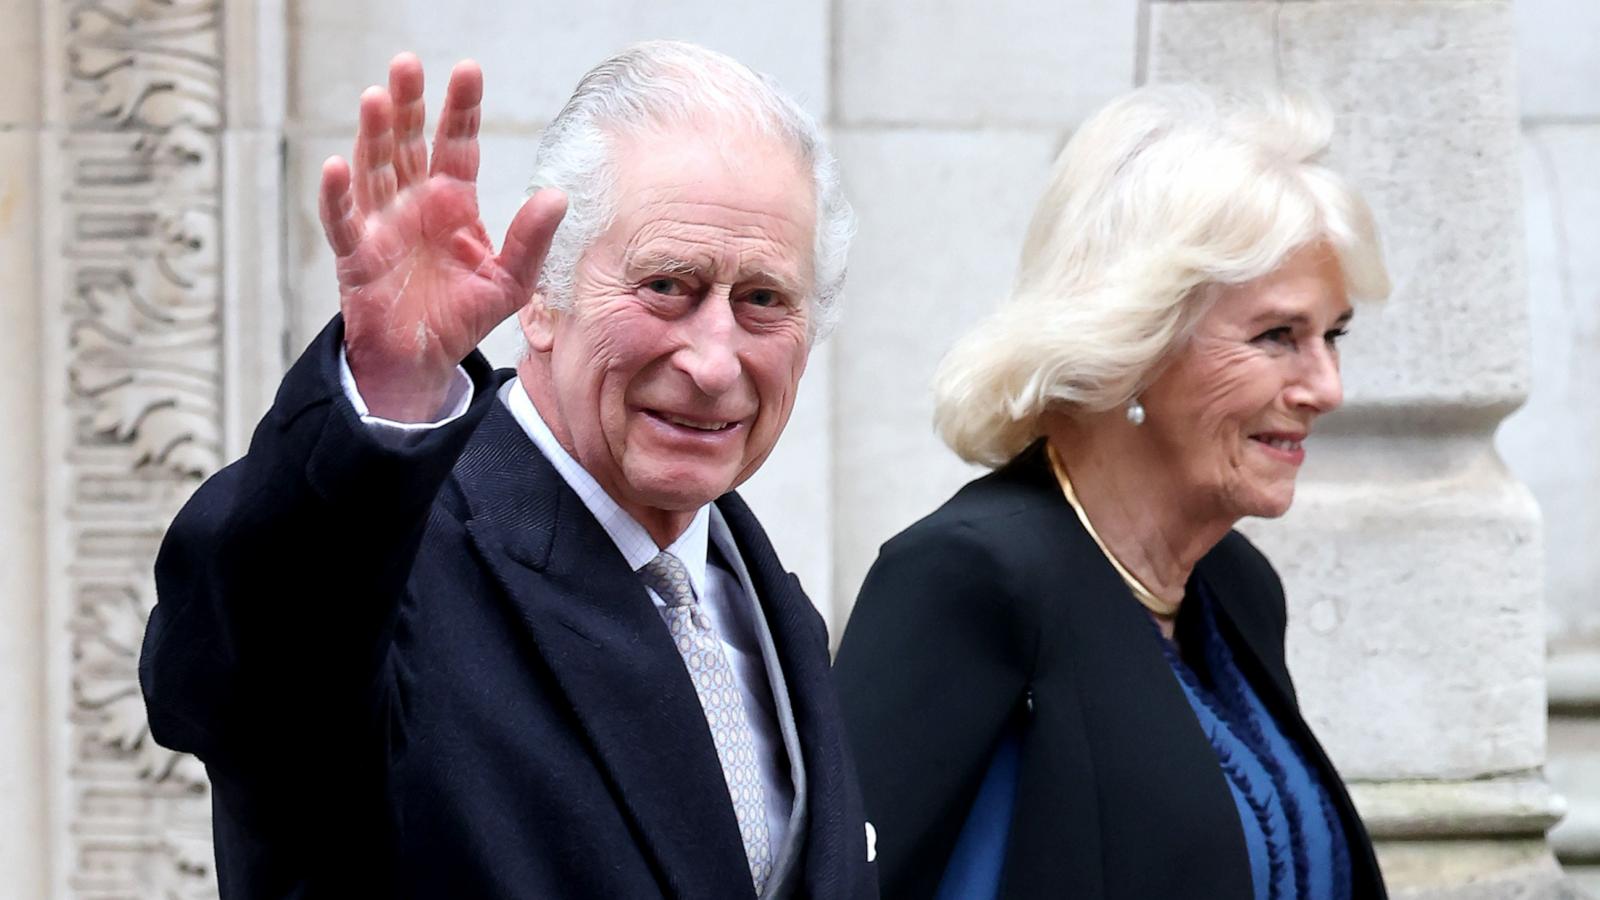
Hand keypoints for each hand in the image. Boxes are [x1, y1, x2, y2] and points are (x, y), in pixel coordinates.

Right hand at [319, 53, 567, 421]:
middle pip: (408, 142)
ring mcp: (382, 223)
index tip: (468, 70)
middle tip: (408, 63)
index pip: (457, 143)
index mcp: (453, 201)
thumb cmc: (463, 315)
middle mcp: (414, 202)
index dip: (461, 109)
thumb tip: (557, 196)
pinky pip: (343, 220)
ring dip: (373, 134)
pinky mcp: (356, 254)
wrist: (423, 360)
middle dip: (409, 103)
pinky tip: (337, 166)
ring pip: (373, 168)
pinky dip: (337, 195)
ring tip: (377, 97)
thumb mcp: (511, 280)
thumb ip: (531, 240)